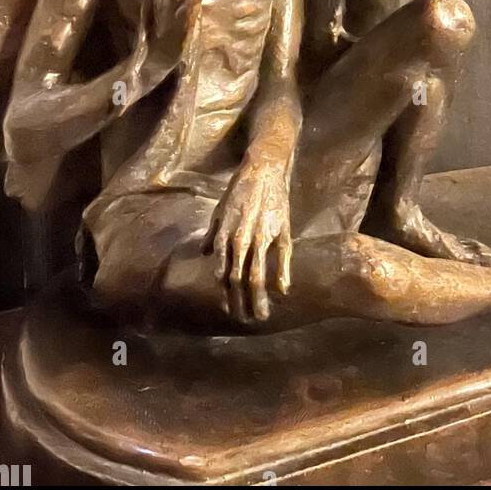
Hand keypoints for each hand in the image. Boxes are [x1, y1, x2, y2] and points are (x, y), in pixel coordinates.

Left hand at [203, 152, 291, 322]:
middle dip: (241, 303)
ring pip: (259, 273)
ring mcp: (263, 235)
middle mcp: (242, 239)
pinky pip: (283, 256)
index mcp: (225, 235)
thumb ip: (213, 234)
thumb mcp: (219, 211)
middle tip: (244, 320)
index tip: (227, 310)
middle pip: (239, 279)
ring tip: (262, 315)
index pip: (222, 273)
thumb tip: (207, 255)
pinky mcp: (282, 229)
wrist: (263, 169)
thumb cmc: (239, 190)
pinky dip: (282, 275)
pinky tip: (283, 291)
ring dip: (259, 297)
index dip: (224, 294)